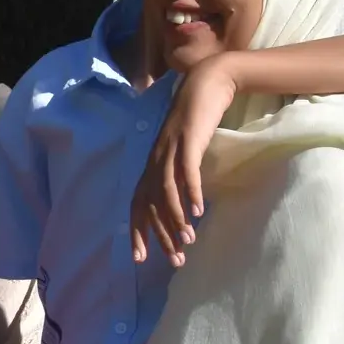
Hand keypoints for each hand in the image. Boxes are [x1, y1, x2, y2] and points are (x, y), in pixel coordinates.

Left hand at [133, 53, 237, 266]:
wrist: (207, 84)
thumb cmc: (197, 121)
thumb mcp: (184, 153)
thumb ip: (179, 175)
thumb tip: (183, 204)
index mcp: (152, 165)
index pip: (136, 205)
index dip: (137, 232)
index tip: (141, 259)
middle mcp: (155, 160)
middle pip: (149, 205)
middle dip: (160, 235)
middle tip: (175, 259)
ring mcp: (169, 149)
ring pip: (165, 192)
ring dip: (175, 218)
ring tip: (188, 240)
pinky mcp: (188, 140)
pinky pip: (186, 172)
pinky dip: (190, 193)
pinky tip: (198, 212)